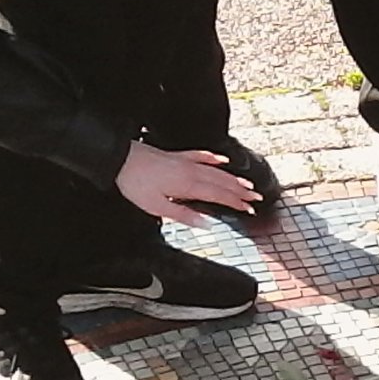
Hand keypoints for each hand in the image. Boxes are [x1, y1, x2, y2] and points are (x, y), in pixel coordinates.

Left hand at [115, 143, 260, 227]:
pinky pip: (203, 156)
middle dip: (242, 191)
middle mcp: (192, 172)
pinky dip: (216, 159)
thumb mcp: (157, 207)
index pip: (219, 195)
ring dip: (234, 178)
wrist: (121, 159)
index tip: (249, 208)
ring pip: (217, 171)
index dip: (236, 202)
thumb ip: (183, 215)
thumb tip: (206, 223)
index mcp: (188, 186)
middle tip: (256, 198)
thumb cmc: (136, 183)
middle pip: (223, 183)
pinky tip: (223, 160)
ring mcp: (187, 162)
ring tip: (247, 184)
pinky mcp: (179, 156)